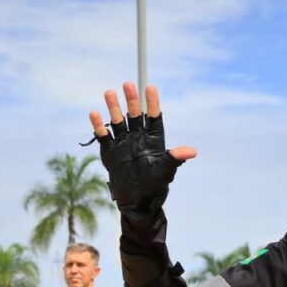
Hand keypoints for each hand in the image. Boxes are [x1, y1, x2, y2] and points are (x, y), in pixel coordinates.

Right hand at [89, 82, 196, 220]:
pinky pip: (103, 137)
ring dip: (113, 108)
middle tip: (128, 84)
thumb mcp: (166, 170)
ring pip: (118, 121)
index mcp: (154, 140)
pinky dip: (99, 126)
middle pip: (135, 114)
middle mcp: (138, 138)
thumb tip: (192, 152)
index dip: (152, 103)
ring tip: (109, 92)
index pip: (154, 117)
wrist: (137, 202)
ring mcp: (123, 144)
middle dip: (131, 100)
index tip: (150, 87)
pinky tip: (94, 113)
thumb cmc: (155, 185)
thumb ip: (175, 158)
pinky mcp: (110, 153)